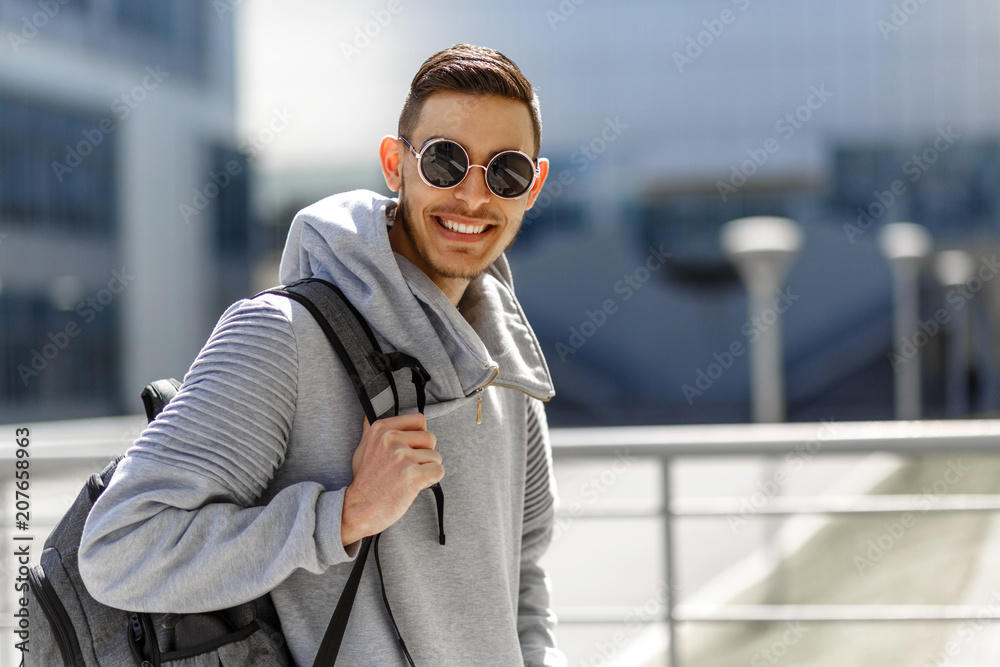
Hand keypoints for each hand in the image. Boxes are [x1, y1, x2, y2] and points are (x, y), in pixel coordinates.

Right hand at [341, 413, 442, 545]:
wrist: (358, 509)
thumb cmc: (364, 481)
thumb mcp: (362, 449)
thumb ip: (370, 430)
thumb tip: (369, 414)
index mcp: (381, 429)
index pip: (419, 419)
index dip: (420, 434)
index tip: (413, 447)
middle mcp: (391, 439)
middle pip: (430, 438)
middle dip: (425, 454)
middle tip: (410, 467)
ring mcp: (402, 457)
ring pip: (436, 457)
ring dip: (427, 469)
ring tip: (409, 478)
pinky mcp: (412, 475)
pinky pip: (439, 471)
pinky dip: (431, 480)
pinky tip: (416, 485)